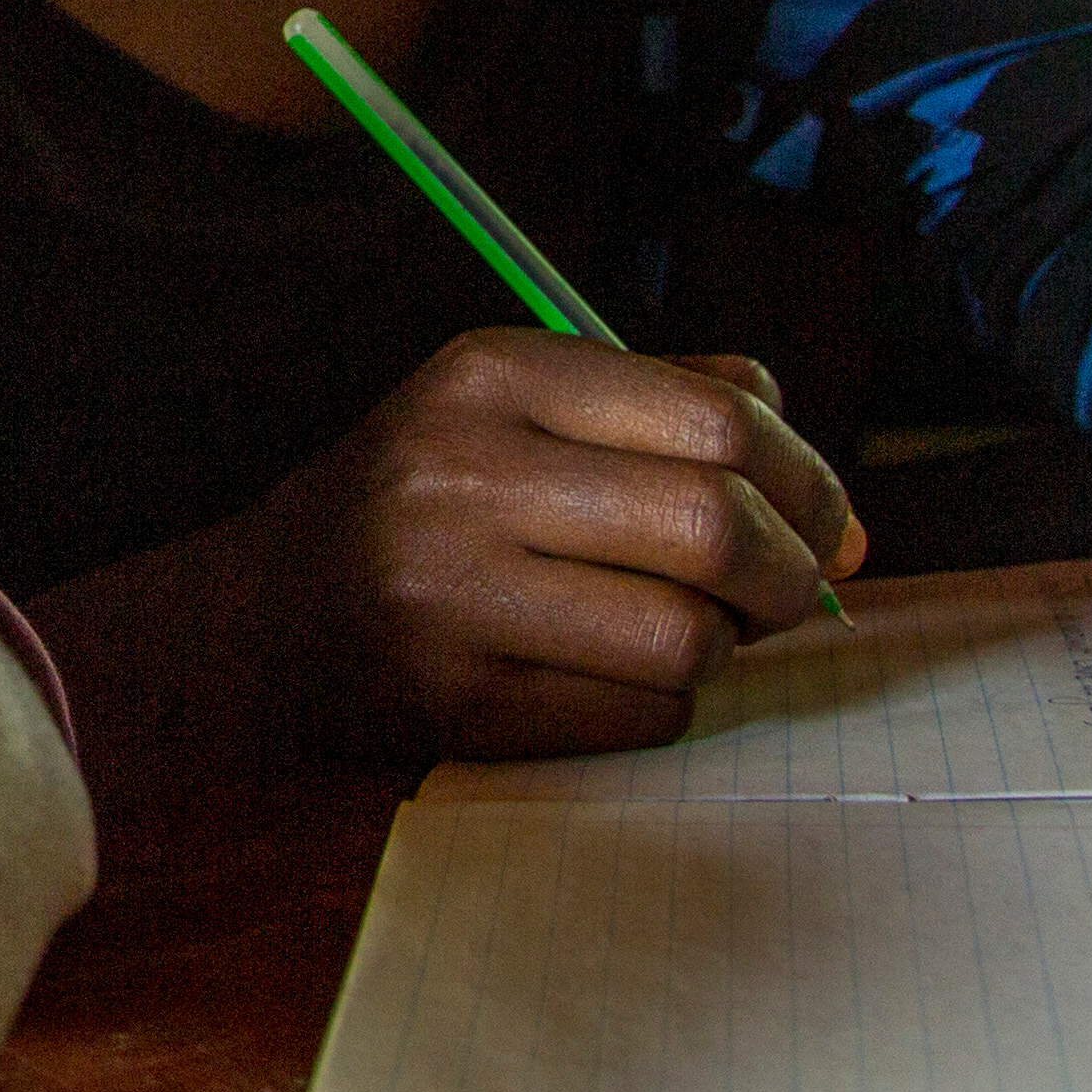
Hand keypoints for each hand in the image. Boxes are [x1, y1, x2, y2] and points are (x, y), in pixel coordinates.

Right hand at [212, 331, 861, 760]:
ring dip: (721, 646)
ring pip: (688, 636)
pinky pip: (639, 716)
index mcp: (489, 376)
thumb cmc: (422, 504)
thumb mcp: (514, 408)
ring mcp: (452, 596)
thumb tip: (822, 479)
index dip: (810, 477)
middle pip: (714, 526)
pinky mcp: (456, 705)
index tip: (835, 523)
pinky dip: (661, 703)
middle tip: (793, 594)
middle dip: (790, 574)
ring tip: (687, 631)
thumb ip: (662, 403)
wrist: (257, 618)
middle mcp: (463, 474)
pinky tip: (616, 675)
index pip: (716, 416)